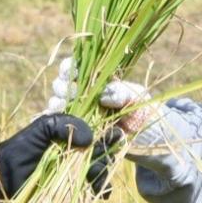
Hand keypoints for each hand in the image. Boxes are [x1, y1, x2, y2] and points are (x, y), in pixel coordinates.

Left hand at [0, 113, 108, 196]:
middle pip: (102, 150)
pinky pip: (93, 187)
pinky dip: (101, 188)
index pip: (96, 130)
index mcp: (71, 134)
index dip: (108, 131)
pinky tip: (102, 191)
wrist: (4, 176)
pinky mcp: (73, 189)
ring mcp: (76, 171)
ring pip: (100, 168)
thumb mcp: (42, 127)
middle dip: (109, 151)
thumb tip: (89, 138)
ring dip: (104, 171)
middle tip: (111, 151)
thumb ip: (63, 123)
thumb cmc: (21, 148)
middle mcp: (77, 152)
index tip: (114, 133)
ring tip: (99, 174)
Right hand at [47, 58, 163, 145]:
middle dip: (62, 88)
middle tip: (71, 94)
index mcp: (95, 79)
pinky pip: (59, 125)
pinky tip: (59, 122)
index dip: (68, 68)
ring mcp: (77, 112)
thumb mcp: (136, 97)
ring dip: (57, 104)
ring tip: (64, 107)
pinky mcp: (75, 130)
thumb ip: (122, 92)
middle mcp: (82, 93)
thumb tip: (103, 96)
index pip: (74, 67)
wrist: (145, 135)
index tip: (71, 74)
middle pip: (60, 84)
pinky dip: (55, 123)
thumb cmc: (142, 109)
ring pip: (57, 103)